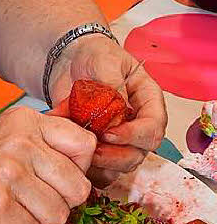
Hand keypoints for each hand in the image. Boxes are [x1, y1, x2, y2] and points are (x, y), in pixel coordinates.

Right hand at [0, 105, 94, 223]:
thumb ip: (37, 141)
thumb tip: (85, 154)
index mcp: (23, 121)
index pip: (84, 144)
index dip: (77, 168)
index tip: (57, 177)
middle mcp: (19, 143)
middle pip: (78, 187)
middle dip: (59, 201)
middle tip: (29, 199)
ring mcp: (8, 174)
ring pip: (59, 214)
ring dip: (36, 220)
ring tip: (9, 207)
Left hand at [48, 34, 166, 186]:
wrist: (70, 60)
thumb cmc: (94, 55)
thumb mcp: (104, 60)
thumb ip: (112, 83)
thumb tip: (118, 111)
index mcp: (148, 101)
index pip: (154, 128)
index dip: (135, 136)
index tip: (110, 133)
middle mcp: (138, 123)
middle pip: (139, 153)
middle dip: (116, 156)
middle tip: (92, 148)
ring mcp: (120, 137)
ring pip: (120, 166)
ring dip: (101, 164)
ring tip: (79, 151)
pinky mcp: (100, 146)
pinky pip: (101, 168)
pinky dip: (86, 167)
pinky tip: (70, 155)